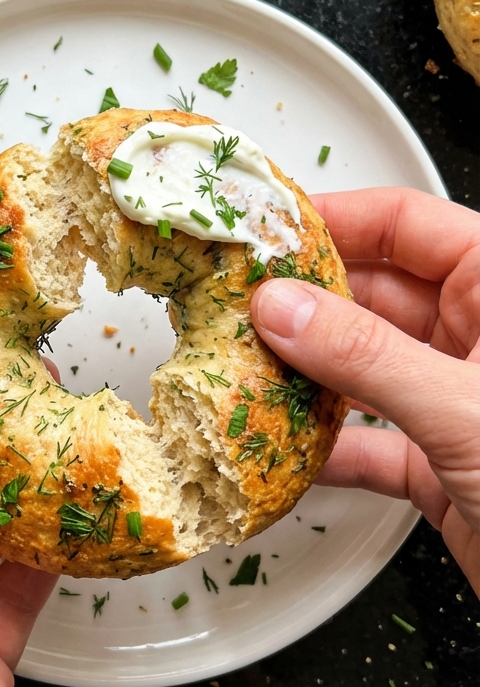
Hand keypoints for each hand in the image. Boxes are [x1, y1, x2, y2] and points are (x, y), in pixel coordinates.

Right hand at [250, 188, 479, 593]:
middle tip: (232, 304)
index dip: (337, 219)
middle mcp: (479, 341)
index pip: (409, 225)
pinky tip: (280, 455)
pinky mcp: (443, 467)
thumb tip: (283, 307)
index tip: (265, 229)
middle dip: (304, 302)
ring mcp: (458, 404)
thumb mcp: (462, 409)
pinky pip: (369, 444)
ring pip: (364, 369)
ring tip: (240, 371)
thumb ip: (367, 356)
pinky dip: (325, 451)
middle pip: (375, 295)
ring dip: (304, 376)